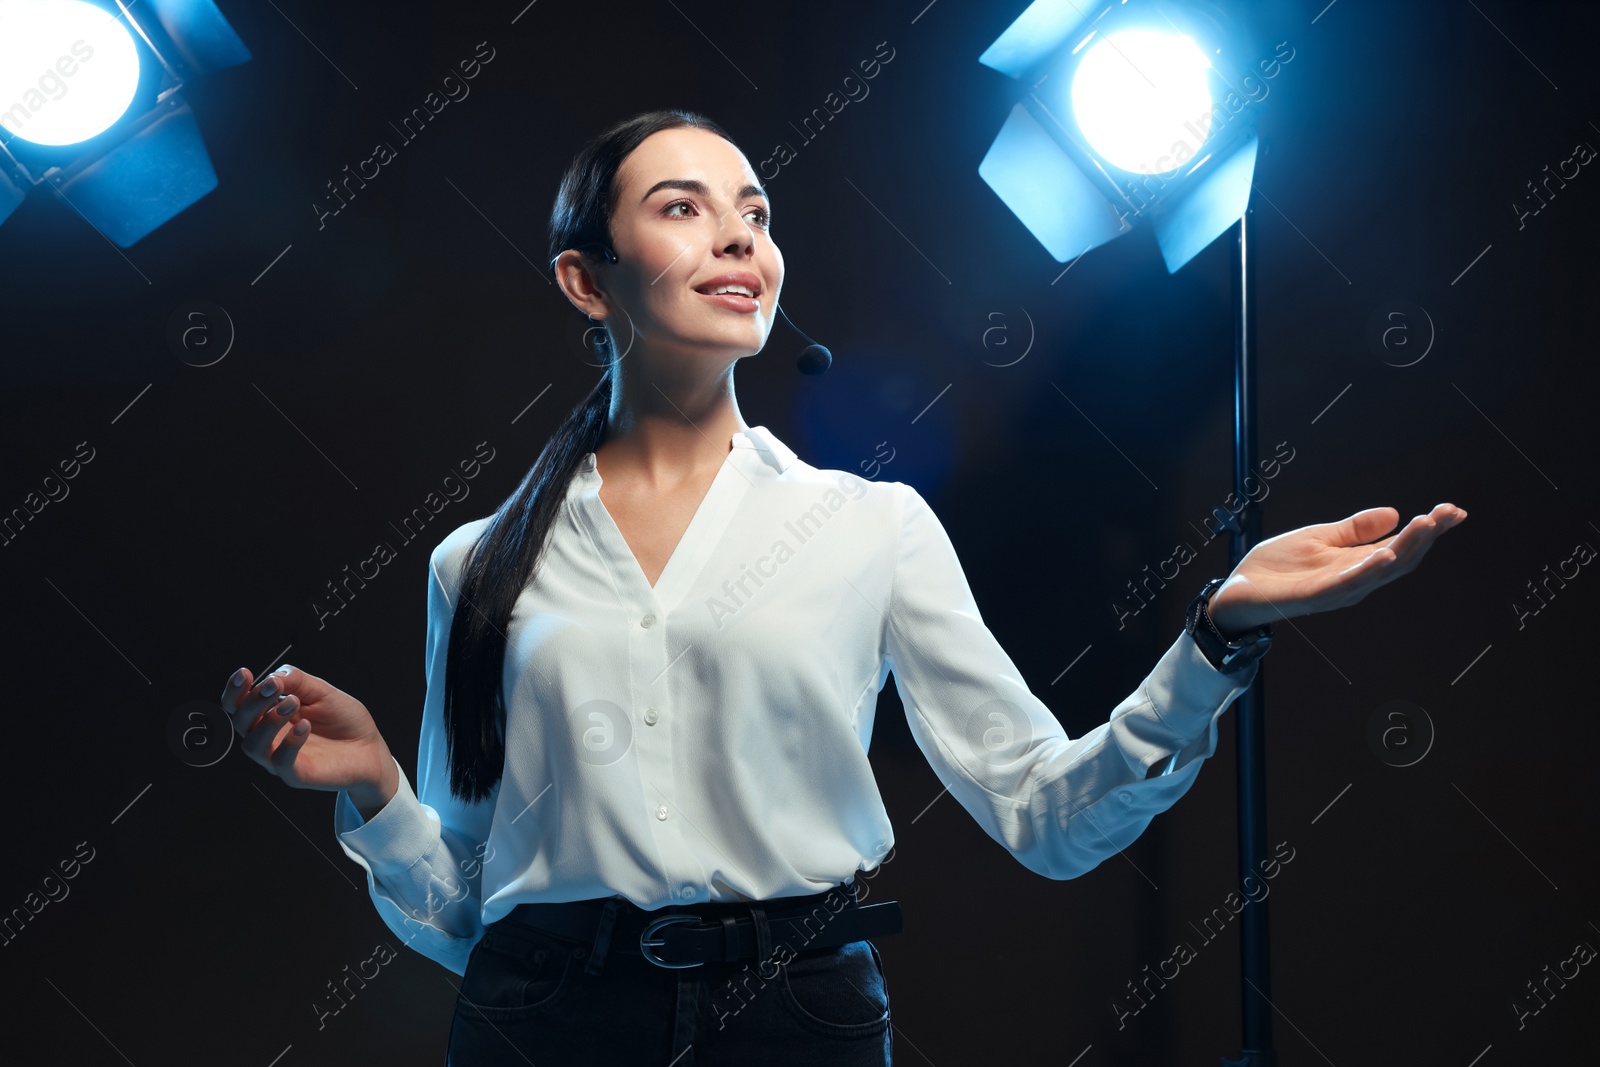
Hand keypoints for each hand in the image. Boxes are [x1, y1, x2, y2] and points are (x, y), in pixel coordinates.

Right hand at [220, 664, 394, 799]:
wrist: (370, 747)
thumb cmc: (344, 720)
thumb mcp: (322, 692)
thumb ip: (297, 681)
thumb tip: (272, 676)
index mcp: (270, 714)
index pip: (240, 704)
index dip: (235, 690)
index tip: (244, 673)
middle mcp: (269, 737)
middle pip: (241, 722)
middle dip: (252, 701)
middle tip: (273, 687)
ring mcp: (279, 757)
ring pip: (253, 744)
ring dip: (268, 720)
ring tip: (292, 702)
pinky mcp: (295, 774)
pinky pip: (280, 762)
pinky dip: (289, 742)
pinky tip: (305, 726)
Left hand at [1207, 503, 1467, 636]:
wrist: (1237, 590)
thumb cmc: (1277, 568)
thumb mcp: (1319, 538)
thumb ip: (1354, 530)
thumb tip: (1393, 513)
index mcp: (1357, 564)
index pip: (1401, 547)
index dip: (1428, 531)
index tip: (1453, 511)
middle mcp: (1354, 581)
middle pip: (1399, 560)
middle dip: (1425, 537)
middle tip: (1447, 514)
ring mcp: (1336, 591)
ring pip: (1379, 572)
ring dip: (1404, 549)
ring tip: (1426, 526)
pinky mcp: (1313, 597)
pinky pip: (1344, 585)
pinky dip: (1365, 572)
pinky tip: (1382, 556)